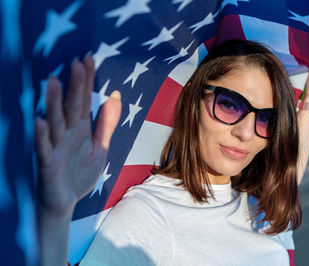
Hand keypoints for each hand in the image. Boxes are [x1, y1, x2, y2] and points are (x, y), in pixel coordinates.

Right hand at [35, 54, 121, 218]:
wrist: (66, 203)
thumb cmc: (79, 174)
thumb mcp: (100, 147)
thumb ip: (107, 123)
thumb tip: (116, 96)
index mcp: (80, 128)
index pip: (84, 100)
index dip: (87, 81)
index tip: (89, 59)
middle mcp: (67, 133)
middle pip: (71, 106)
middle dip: (75, 86)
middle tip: (77, 63)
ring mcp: (56, 147)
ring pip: (55, 122)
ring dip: (54, 103)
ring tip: (55, 81)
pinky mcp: (47, 164)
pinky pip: (44, 148)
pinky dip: (42, 136)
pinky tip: (39, 121)